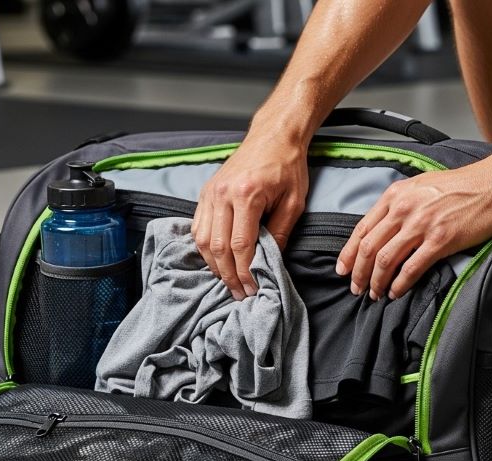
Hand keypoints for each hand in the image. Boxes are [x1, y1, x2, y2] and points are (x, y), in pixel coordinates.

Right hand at [192, 136, 308, 299]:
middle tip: (238, 293)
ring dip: (213, 265)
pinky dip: (204, 247)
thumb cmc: (287, 166)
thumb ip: (280, 233)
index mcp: (246, 195)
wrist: (273, 136)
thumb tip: (271, 262)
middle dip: (227, 275)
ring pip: (202, 239)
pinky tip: (215, 260)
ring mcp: (210, 192)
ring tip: (227, 281)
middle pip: (217, 247)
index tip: (251, 288)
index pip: (240, 245)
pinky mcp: (205, 192)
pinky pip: (198, 226)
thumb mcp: (294, 202)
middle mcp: (222, 194)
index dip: (244, 271)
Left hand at [336, 161, 491, 299]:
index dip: (349, 253)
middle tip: (356, 289)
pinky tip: (396, 293)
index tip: (343, 269)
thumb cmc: (462, 185)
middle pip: (369, 247)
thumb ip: (400, 203)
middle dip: (359, 273)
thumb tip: (385, 226)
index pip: (362, 228)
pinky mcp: (440, 240)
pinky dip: (400, 284)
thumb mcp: (421, 185)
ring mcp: (422, 225)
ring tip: (375, 294)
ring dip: (377, 282)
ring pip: (386, 260)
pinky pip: (411, 268)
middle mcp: (404, 209)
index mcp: (396, 195)